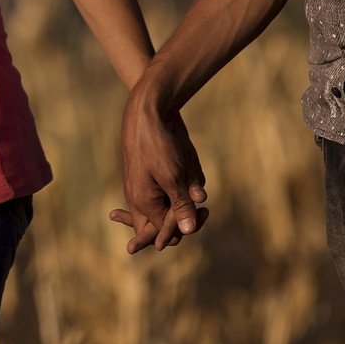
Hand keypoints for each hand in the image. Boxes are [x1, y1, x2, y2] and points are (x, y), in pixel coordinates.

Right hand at [113, 95, 207, 253]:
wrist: (147, 112)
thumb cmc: (157, 144)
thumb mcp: (173, 177)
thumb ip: (180, 206)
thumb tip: (188, 231)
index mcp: (142, 202)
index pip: (167, 232)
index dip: (186, 226)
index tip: (203, 211)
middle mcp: (141, 198)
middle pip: (165, 222)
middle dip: (185, 214)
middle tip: (202, 203)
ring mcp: (145, 186)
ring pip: (171, 205)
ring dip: (185, 194)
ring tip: (188, 174)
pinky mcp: (153, 175)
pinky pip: (172, 189)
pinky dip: (183, 182)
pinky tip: (184, 164)